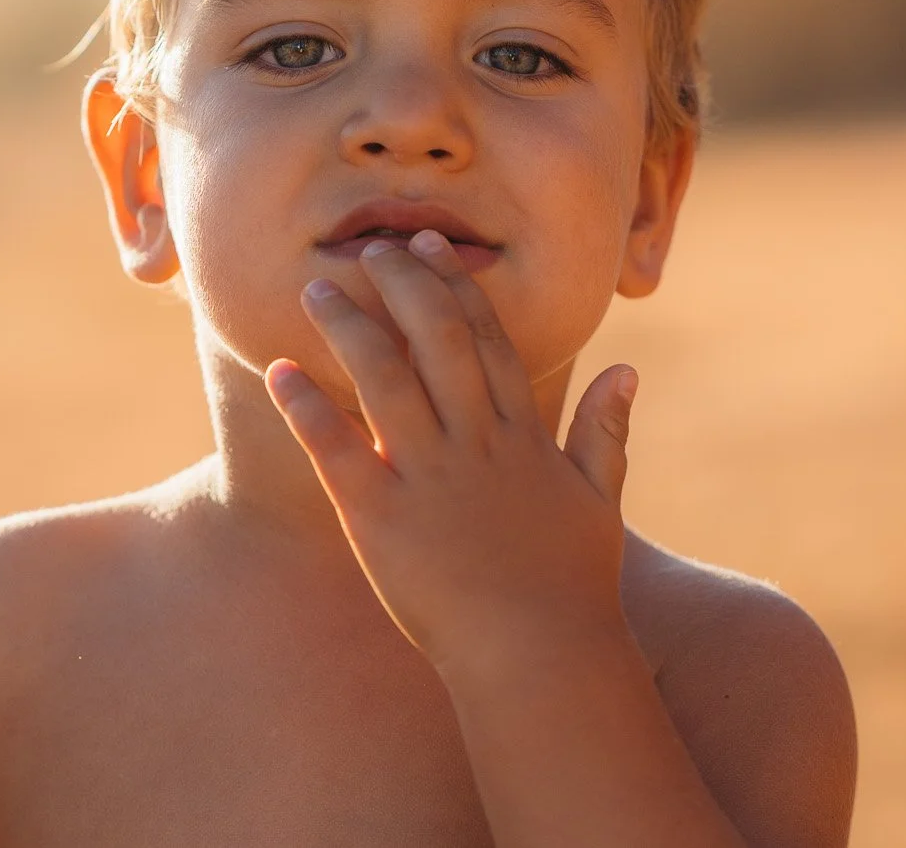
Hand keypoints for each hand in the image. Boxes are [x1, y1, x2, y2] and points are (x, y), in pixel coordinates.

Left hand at [263, 229, 641, 680]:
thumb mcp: (600, 501)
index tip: (430, 245)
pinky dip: (307, 407)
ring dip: (348, 326)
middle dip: (401, 283)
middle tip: (371, 247)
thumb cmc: (572, 587)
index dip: (455, 284)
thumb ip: (605, 431)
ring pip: (385, 378)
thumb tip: (626, 370)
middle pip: (436, 338)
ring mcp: (429, 478)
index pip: (488, 338)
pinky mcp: (382, 519)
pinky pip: (338, 450)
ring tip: (316, 288)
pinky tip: (280, 369)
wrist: (541, 659)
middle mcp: (476, 443)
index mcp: (523, 436)